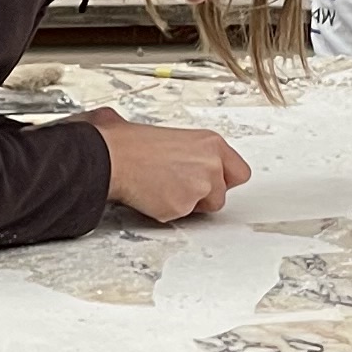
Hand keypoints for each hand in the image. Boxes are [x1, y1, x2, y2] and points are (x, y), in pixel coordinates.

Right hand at [89, 109, 250, 222]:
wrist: (112, 156)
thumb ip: (185, 148)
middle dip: (204, 196)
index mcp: (210, 143)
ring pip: (203, 208)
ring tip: (162, 186)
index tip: (213, 182)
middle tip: (179, 185)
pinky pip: (180, 216)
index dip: (223, 180)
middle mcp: (212, 163)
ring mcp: (199, 186)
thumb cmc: (130, 143)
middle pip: (222, 194)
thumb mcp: (168, 135)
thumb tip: (173, 149)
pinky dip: (166, 210)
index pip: (239, 172)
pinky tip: (152, 194)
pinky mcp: (183, 206)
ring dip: (186, 204)